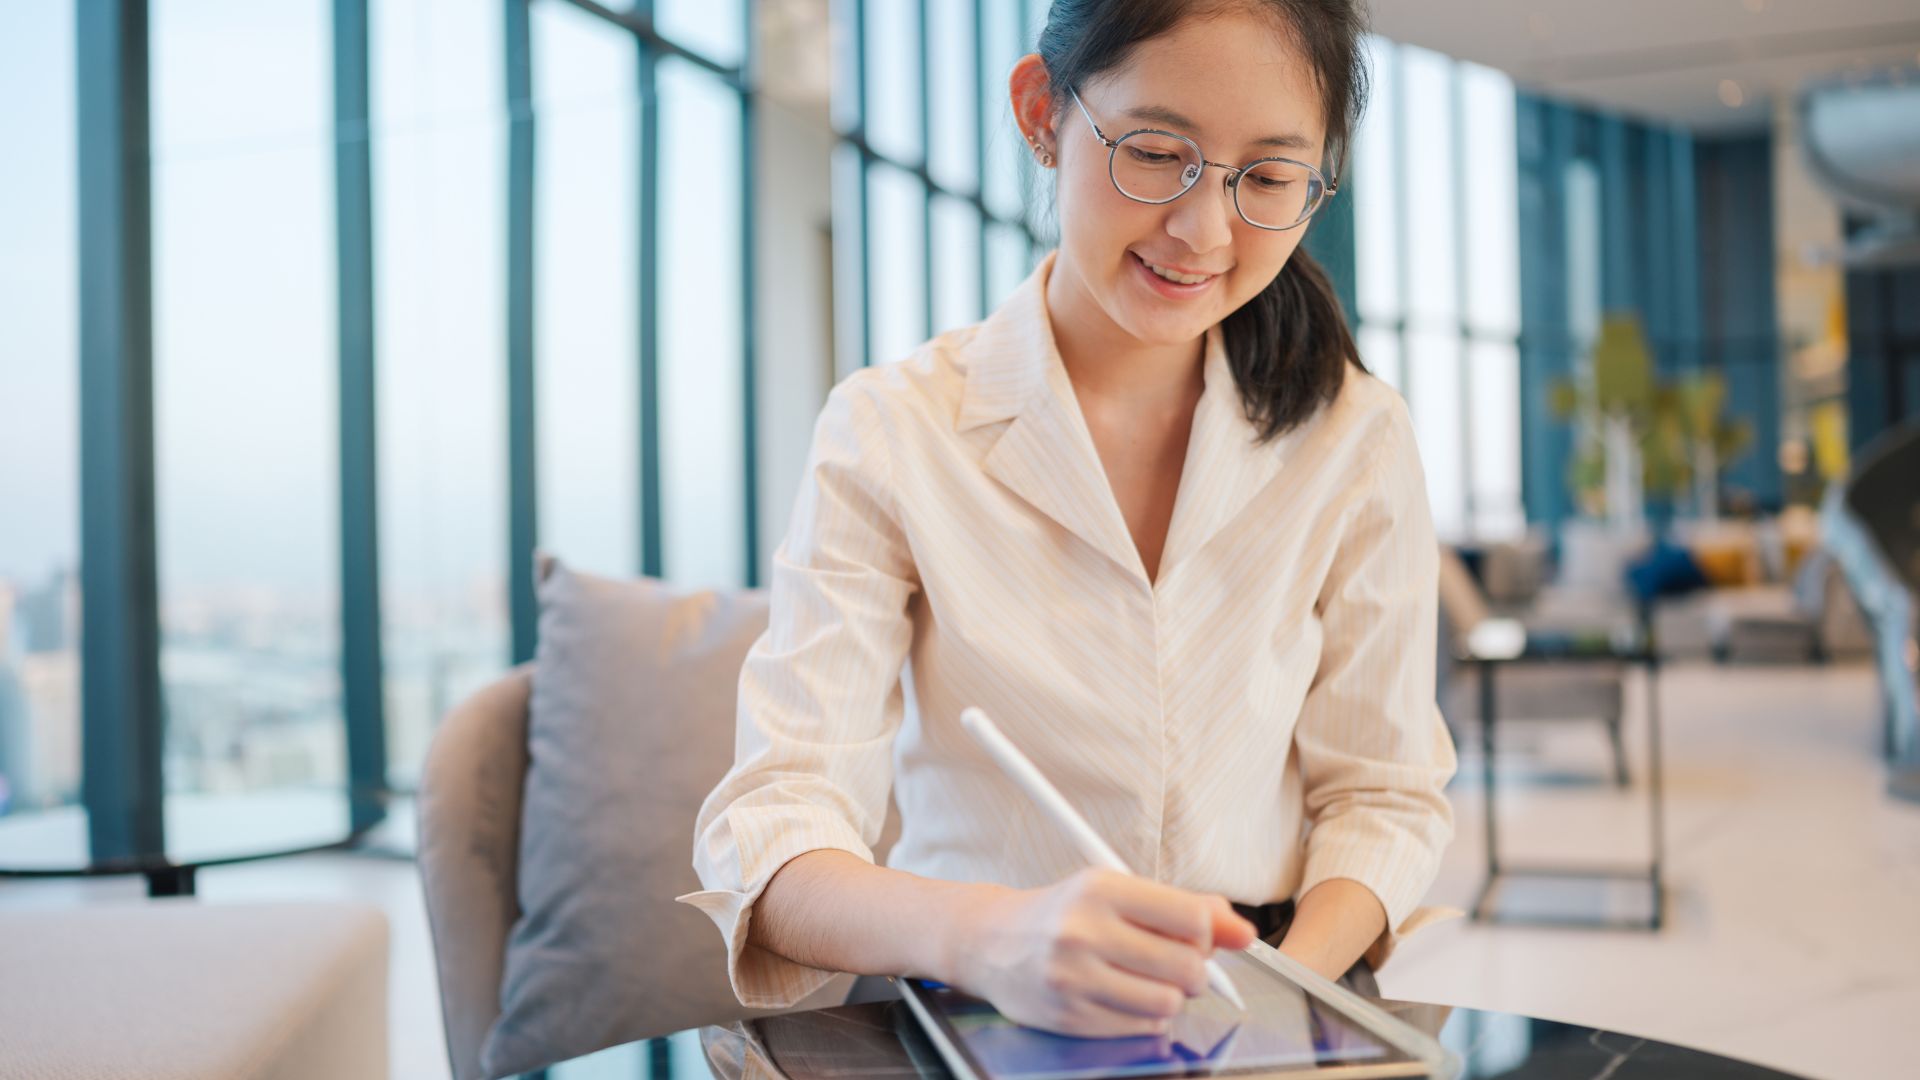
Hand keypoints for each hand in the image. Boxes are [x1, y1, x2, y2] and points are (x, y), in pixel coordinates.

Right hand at [946, 868, 1256, 1037]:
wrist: (990, 941)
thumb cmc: (1063, 913)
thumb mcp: (1116, 890)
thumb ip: (1184, 907)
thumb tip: (1244, 932)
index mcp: (1101, 888)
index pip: (1191, 918)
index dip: (1206, 934)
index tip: (1196, 937)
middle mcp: (1085, 931)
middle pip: (1187, 966)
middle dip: (1193, 970)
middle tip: (1173, 962)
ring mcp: (1075, 978)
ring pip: (1169, 1002)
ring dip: (1170, 996)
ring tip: (1146, 980)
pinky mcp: (1069, 1016)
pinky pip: (1141, 1025)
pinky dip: (1145, 1014)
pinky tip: (1123, 996)